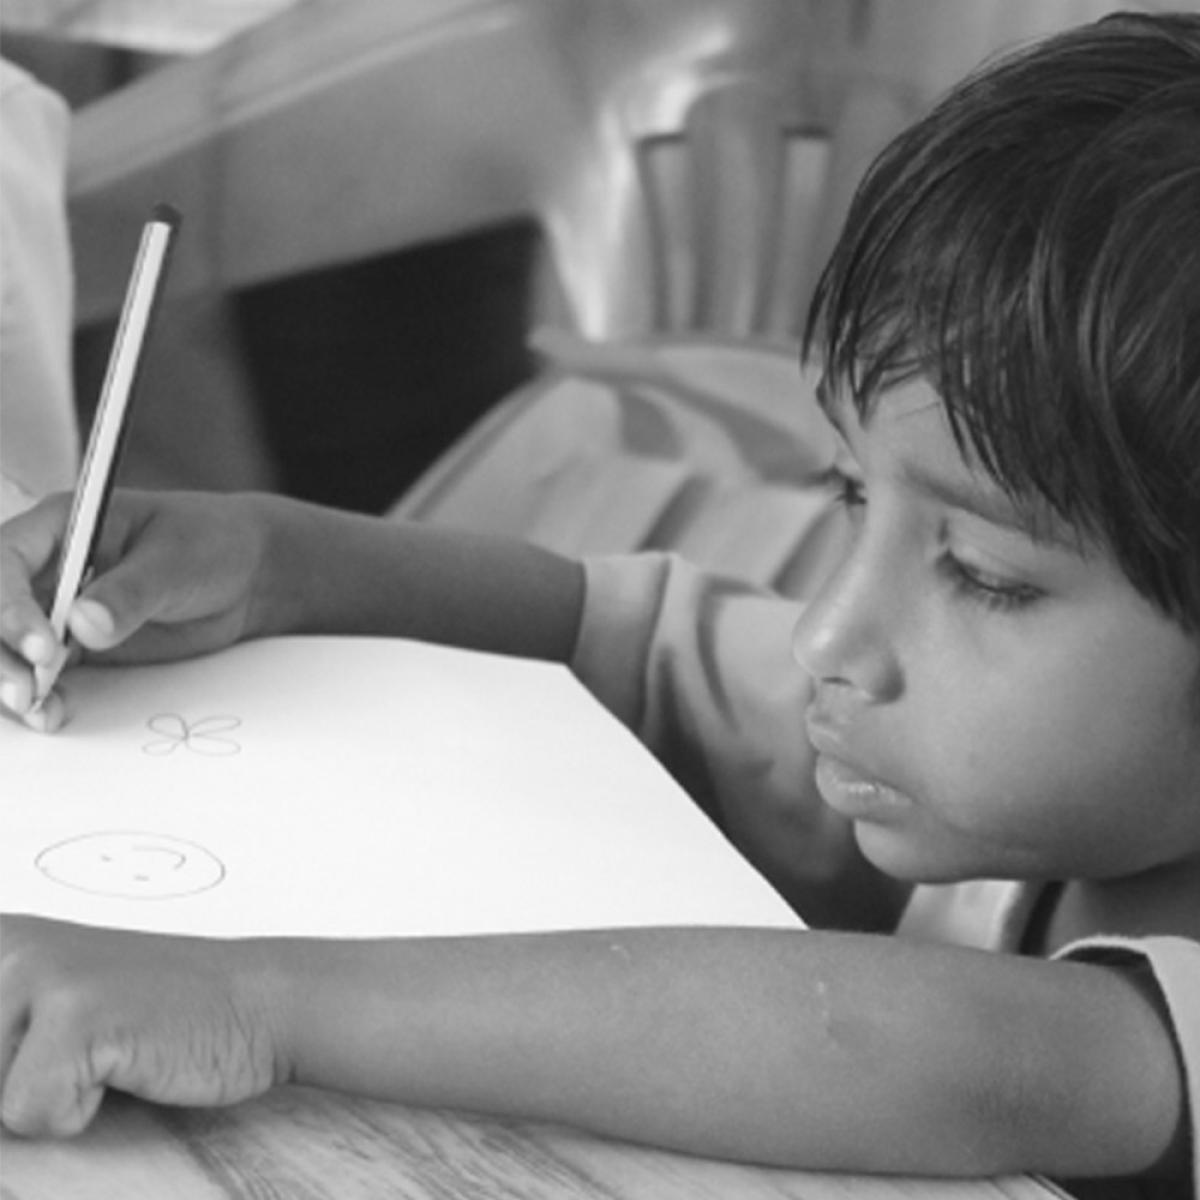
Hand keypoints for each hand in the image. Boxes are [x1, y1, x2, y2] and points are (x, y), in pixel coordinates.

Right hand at [0, 489, 267, 730]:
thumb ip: (131, 592)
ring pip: (6, 647)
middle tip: (28, 692)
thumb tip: (83, 624)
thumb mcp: (177, 561)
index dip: (9, 607)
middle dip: (0, 654)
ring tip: (39, 710)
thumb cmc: (211, 544)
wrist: (245, 576)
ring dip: (10, 680)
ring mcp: (54, 609)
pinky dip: (39, 696)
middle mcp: (46, 567)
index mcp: (60, 525)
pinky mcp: (73, 646)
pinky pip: (39, 673)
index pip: (5, 562)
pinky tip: (51, 715)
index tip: (43, 649)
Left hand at [0, 915, 284, 1137]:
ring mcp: (35, 973)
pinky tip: (124, 1066)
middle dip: (15, 1084)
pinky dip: (78, 1113)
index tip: (40, 1048)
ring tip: (98, 1058)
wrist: (254, 1001)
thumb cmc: (156, 1016)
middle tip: (76, 1058)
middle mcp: (3, 943)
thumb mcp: (44, 1013)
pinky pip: (28, 1115)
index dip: (1, 1061)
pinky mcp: (75, 1015)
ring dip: (39, 1100)